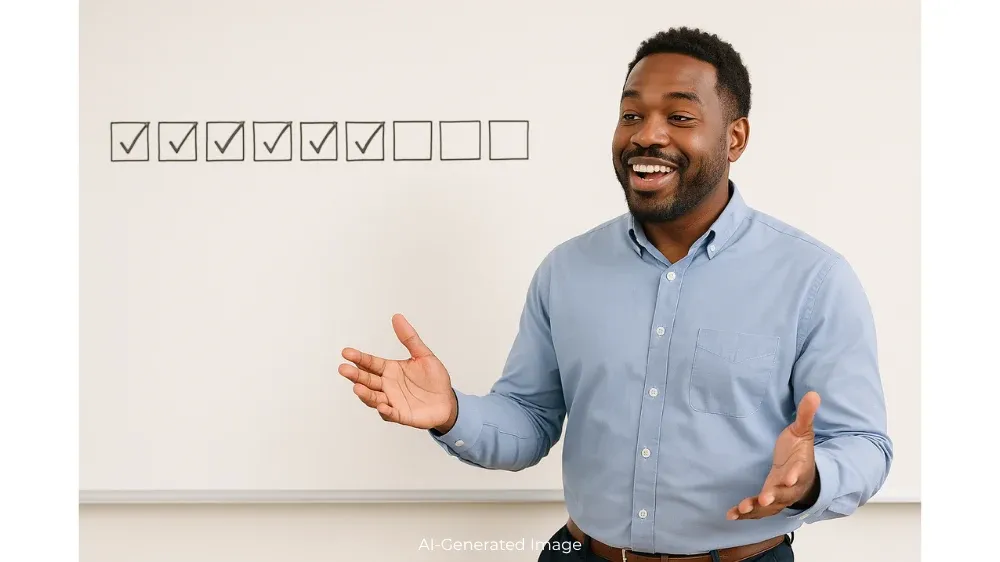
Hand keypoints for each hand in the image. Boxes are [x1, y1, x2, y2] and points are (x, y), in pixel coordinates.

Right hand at [338, 314, 457, 430]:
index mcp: (390, 370)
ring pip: (374, 398)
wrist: (447, 401)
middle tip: (343, 369)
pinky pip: (391, 414)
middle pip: (367, 380)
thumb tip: (397, 317)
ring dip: (365, 394)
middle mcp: (387, 385)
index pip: (371, 363)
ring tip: (357, 387)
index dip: (359, 358)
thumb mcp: (423, 355)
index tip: (346, 352)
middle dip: (355, 375)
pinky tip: (382, 406)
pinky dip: (385, 411)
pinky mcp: (401, 414)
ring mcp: (392, 401)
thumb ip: (409, 338)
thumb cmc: (435, 379)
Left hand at [727, 391, 820, 520]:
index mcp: (800, 468)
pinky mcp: (767, 501)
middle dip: (774, 496)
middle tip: (764, 498)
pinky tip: (730, 515)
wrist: (805, 475)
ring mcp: (779, 496)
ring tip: (742, 509)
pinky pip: (757, 510)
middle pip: (783, 494)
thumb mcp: (803, 432)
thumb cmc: (801, 453)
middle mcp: (790, 487)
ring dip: (756, 509)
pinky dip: (745, 513)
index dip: (794, 476)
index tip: (789, 478)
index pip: (798, 472)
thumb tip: (813, 394)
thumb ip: (805, 415)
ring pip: (769, 506)